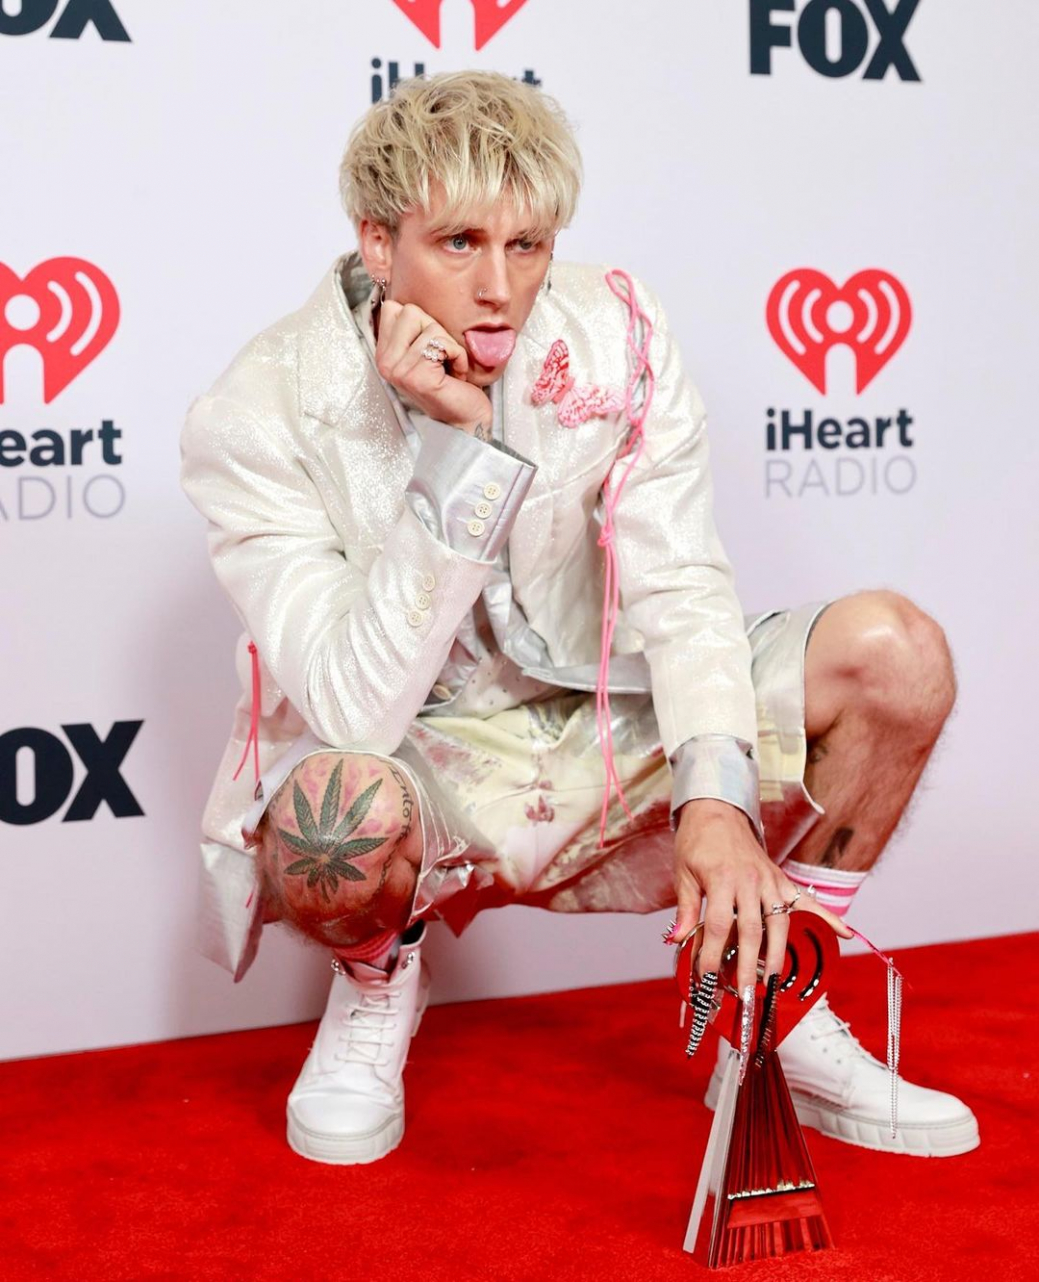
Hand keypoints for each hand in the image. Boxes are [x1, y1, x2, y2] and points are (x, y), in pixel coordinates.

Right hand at [375, 301, 492, 433]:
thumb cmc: (450, 383)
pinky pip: (442, 343)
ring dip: (449, 346)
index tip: (430, 347)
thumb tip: (406, 294)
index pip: (393, 307)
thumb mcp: (425, 350)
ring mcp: (398, 370)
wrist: (464, 419)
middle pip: (410, 311)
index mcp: (383, 353)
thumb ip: (412, 328)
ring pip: (429, 327)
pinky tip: (456, 376)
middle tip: (441, 357)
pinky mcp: (417, 376)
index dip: (421, 321)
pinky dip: (458, 356)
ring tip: (449, 367)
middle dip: (435, 330)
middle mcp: (385, 362)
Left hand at [672, 799, 852, 992]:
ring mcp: (770, 880)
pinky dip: (828, 916)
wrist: (717, 811)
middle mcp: (750, 881)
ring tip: (772, 981)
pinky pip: (807, 900)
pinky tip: (845, 933)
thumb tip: (676, 939)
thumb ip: (685, 908)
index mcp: (722, 879)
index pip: (719, 925)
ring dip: (777, 955)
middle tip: (746, 994)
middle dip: (749, 966)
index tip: (707, 977)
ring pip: (779, 923)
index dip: (712, 954)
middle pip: (753, 931)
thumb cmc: (698, 842)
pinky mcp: (781, 879)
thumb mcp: (683, 873)